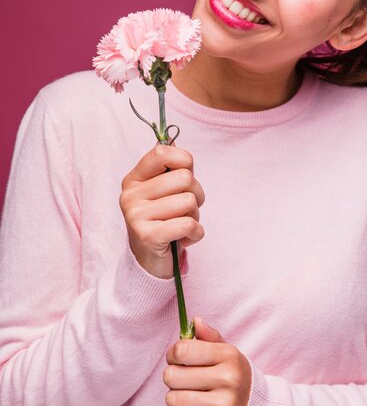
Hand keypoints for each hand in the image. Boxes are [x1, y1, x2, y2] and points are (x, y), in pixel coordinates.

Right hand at [119, 144, 204, 278]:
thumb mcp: (162, 193)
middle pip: (184, 178)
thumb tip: (177, 144)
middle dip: (196, 194)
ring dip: (195, 216)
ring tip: (182, 225)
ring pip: (189, 201)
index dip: (184, 159)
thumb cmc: (163, 221)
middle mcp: (130, 195)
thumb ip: (170, 169)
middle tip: (186, 209)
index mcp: (133, 179)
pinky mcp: (147, 236)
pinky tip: (184, 238)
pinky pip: (188, 224)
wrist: (150, 262)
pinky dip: (196, 233)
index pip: (161, 152)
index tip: (187, 173)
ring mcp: (136, 215)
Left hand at [163, 317, 251, 405]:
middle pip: (172, 376)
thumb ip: (209, 336)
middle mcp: (230, 380)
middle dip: (172, 377)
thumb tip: (196, 320)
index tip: (178, 358)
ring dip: (175, 397)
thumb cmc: (232, 375)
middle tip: (183, 379)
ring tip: (189, 395)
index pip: (182, 350)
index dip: (173, 354)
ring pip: (173, 399)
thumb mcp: (226, 352)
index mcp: (229, 355)